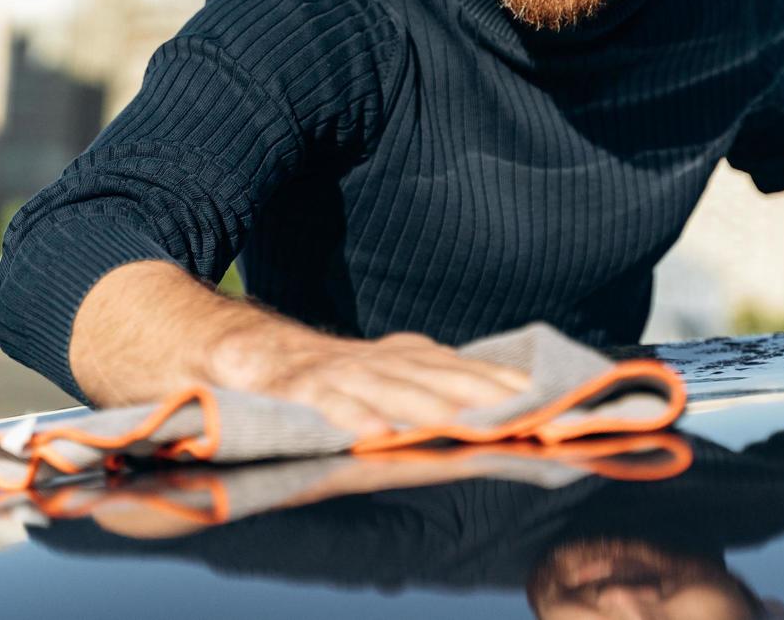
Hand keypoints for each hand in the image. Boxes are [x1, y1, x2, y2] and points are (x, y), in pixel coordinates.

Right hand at [208, 326, 530, 436]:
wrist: (255, 351)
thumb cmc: (330, 370)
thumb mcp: (382, 370)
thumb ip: (423, 381)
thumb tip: (483, 400)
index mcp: (395, 357)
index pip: (448, 364)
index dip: (487, 375)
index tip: (528, 389)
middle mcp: (371, 362)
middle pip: (426, 372)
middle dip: (469, 386)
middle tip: (509, 403)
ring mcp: (337, 374)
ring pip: (384, 387)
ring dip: (420, 403)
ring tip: (454, 419)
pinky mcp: (300, 390)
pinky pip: (327, 404)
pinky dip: (350, 415)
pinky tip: (373, 433)